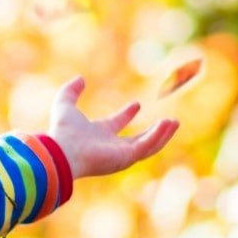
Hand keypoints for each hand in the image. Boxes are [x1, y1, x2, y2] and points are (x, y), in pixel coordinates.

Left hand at [46, 76, 176, 180]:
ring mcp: (120, 154)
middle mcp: (111, 146)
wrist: (62, 150)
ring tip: (174, 122)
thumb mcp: (65, 104)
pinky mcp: (127, 158)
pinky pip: (147, 146)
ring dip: (162, 134)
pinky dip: (159, 135)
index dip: (126, 114)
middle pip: (137, 140)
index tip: (136, 104)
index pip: (116, 124)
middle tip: (170, 121)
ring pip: (148, 146)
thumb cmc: (63, 131)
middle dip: (155, 131)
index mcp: (98, 134)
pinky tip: (168, 123)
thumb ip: (70, 91)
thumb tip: (79, 78)